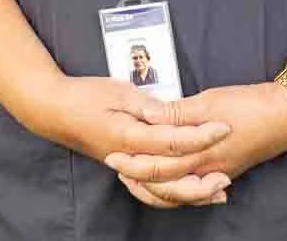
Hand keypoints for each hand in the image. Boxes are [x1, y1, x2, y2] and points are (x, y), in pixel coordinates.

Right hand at [33, 75, 232, 205]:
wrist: (56, 112)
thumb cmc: (86, 96)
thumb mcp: (119, 91)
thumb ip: (148, 105)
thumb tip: (173, 113)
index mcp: (129, 136)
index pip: (172, 140)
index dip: (200, 135)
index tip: (224, 128)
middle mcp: (129, 158)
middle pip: (171, 175)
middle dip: (202, 175)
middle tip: (230, 172)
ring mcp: (127, 167)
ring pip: (163, 190)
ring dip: (192, 192)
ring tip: (219, 190)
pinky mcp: (127, 168)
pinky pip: (153, 190)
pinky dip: (175, 194)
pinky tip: (193, 192)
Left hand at [106, 82, 286, 205]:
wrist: (284, 115)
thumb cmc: (248, 104)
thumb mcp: (210, 101)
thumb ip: (178, 112)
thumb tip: (148, 115)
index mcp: (200, 153)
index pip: (159, 166)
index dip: (134, 162)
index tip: (113, 154)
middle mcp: (205, 170)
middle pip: (164, 183)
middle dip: (137, 176)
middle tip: (115, 166)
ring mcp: (215, 174)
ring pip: (178, 192)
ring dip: (154, 185)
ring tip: (134, 175)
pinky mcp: (222, 171)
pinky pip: (193, 189)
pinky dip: (177, 190)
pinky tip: (169, 184)